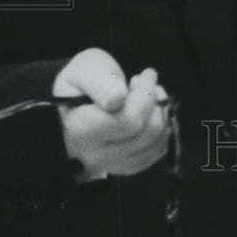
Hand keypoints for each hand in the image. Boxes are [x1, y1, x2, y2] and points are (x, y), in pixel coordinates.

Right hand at [53, 48, 168, 182]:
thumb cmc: (81, 82)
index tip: (146, 74)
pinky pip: (157, 150)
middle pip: (146, 132)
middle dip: (155, 101)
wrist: (75, 100)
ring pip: (156, 142)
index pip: (129, 120)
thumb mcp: (85, 71)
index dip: (146, 94)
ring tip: (147, 95)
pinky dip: (161, 128)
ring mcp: (111, 164)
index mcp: (80, 130)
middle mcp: (94, 155)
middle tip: (146, 82)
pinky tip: (149, 112)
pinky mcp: (125, 166)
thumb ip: (100, 83)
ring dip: (160, 113)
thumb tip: (117, 100)